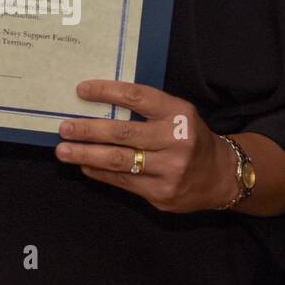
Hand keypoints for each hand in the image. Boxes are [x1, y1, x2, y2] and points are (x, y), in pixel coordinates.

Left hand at [54, 79, 236, 211]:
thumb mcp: (176, 114)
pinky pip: (123, 182)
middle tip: (64, 128)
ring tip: (63, 150)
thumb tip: (94, 104)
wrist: (221, 176)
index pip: (137, 97)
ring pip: (119, 161)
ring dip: (86, 155)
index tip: (81, 90)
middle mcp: (176, 141)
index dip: (106, 92)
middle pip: (123, 133)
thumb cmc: (188, 137)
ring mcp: (170, 171)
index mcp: (178, 114)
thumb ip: (144, 108)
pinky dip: (99, 173)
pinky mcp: (162, 194)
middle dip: (88, 130)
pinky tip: (84, 166)